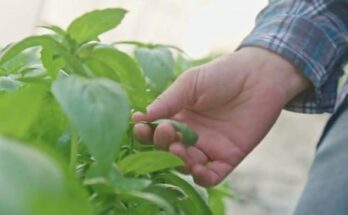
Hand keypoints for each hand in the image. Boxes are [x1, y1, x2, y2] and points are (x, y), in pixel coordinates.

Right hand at [132, 47, 307, 186]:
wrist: (260, 76)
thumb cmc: (222, 74)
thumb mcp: (190, 84)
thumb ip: (167, 101)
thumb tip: (138, 117)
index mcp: (178, 117)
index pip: (155, 132)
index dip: (146, 133)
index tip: (140, 127)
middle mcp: (190, 135)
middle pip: (167, 150)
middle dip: (162, 145)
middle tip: (167, 133)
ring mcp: (208, 147)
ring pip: (186, 165)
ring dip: (179, 162)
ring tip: (179, 150)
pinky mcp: (228, 157)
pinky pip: (212, 176)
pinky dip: (203, 178)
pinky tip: (198, 170)